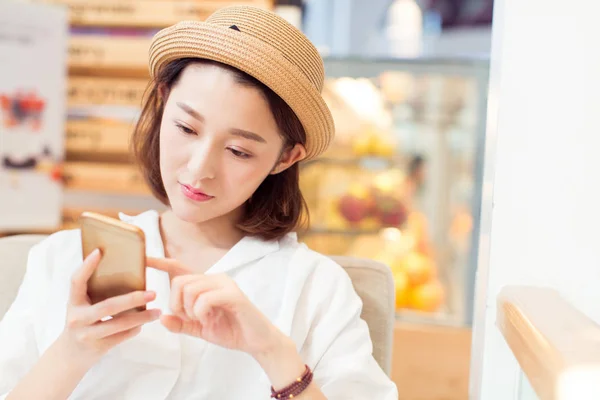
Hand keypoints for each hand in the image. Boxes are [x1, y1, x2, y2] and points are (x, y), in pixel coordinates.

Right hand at [59, 249, 160, 363]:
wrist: (69, 356)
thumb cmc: (82, 322)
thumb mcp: (82, 306)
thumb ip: (94, 292)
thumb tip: (123, 270)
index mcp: (73, 302)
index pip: (76, 281)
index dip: (86, 266)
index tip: (99, 251)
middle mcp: (77, 318)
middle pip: (108, 307)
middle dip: (133, 299)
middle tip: (154, 293)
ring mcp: (86, 334)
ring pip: (118, 324)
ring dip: (141, 317)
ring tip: (157, 311)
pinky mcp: (97, 348)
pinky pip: (121, 337)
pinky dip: (135, 329)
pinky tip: (144, 323)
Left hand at [147, 257, 284, 357]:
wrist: (257, 341)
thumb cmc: (232, 331)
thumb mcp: (200, 329)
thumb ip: (181, 323)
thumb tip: (162, 318)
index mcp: (205, 284)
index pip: (179, 268)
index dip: (161, 262)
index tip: (144, 259)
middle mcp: (214, 278)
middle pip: (179, 281)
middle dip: (176, 303)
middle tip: (188, 317)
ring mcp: (224, 284)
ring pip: (189, 289)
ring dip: (189, 310)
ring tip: (203, 319)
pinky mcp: (232, 294)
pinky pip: (204, 299)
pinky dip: (201, 312)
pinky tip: (210, 318)